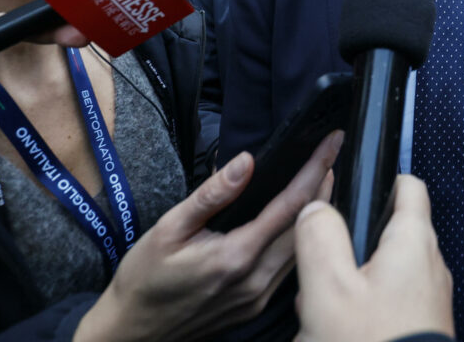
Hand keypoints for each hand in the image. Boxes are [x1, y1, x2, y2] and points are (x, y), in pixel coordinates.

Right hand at [75, 131, 343, 341]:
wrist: (132, 331)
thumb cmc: (144, 278)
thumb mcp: (169, 228)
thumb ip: (212, 195)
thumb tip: (247, 161)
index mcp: (236, 257)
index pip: (291, 205)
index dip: (315, 169)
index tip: (331, 141)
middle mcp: (256, 280)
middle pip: (307, 226)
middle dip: (324, 186)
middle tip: (330, 153)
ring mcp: (260, 297)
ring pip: (303, 248)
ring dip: (316, 212)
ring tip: (320, 177)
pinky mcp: (257, 305)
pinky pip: (290, 266)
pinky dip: (300, 236)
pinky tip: (298, 218)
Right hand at [294, 174, 453, 341]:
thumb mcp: (330, 288)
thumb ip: (320, 238)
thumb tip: (316, 210)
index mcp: (414, 242)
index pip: (408, 186)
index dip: (379, 181)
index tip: (353, 191)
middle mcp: (431, 264)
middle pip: (387, 233)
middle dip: (349, 247)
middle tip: (321, 271)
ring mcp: (430, 296)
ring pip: (382, 272)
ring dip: (351, 284)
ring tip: (324, 311)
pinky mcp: (422, 322)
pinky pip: (389, 301)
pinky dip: (363, 307)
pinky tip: (342, 327)